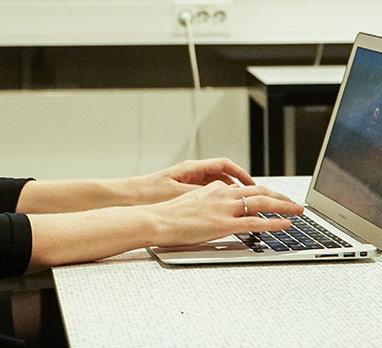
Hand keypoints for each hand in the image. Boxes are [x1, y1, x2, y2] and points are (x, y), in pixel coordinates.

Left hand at [134, 158, 254, 204]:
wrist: (126, 199)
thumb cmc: (148, 193)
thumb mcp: (180, 194)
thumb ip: (204, 195)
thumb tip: (224, 198)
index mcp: (192, 169)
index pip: (225, 165)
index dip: (242, 174)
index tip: (255, 185)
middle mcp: (191, 173)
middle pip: (223, 175)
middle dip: (241, 186)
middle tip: (256, 198)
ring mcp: (186, 183)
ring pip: (215, 186)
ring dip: (229, 196)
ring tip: (242, 209)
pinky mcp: (181, 195)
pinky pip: (206, 196)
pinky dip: (217, 203)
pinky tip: (221, 215)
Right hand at [149, 182, 303, 247]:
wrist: (156, 219)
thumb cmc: (168, 214)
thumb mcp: (192, 201)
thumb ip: (209, 200)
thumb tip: (220, 206)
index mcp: (215, 188)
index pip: (246, 188)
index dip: (264, 193)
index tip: (275, 198)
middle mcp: (222, 194)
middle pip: (259, 191)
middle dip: (280, 197)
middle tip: (294, 203)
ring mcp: (224, 209)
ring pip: (261, 202)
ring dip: (283, 206)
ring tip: (297, 211)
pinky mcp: (223, 224)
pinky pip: (255, 222)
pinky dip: (273, 223)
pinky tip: (284, 224)